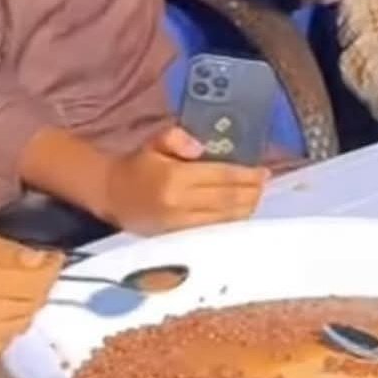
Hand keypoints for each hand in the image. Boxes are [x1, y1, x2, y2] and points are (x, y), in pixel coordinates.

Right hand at [0, 224, 61, 365]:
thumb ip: (8, 250)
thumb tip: (41, 260)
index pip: (34, 281)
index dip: (51, 269)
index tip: (55, 258)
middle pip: (31, 304)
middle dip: (42, 287)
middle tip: (40, 274)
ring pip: (20, 325)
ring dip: (28, 307)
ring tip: (21, 291)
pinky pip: (3, 343)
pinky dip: (10, 326)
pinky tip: (2, 311)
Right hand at [103, 126, 269, 234]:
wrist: (111, 194)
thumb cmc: (138, 164)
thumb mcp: (156, 141)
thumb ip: (179, 138)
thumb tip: (202, 148)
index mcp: (175, 178)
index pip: (220, 177)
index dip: (245, 176)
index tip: (263, 172)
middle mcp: (179, 204)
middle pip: (226, 200)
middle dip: (251, 193)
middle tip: (265, 183)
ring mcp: (178, 225)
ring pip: (222, 219)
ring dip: (245, 209)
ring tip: (258, 197)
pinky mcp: (176, 238)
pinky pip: (210, 230)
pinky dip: (229, 221)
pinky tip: (239, 213)